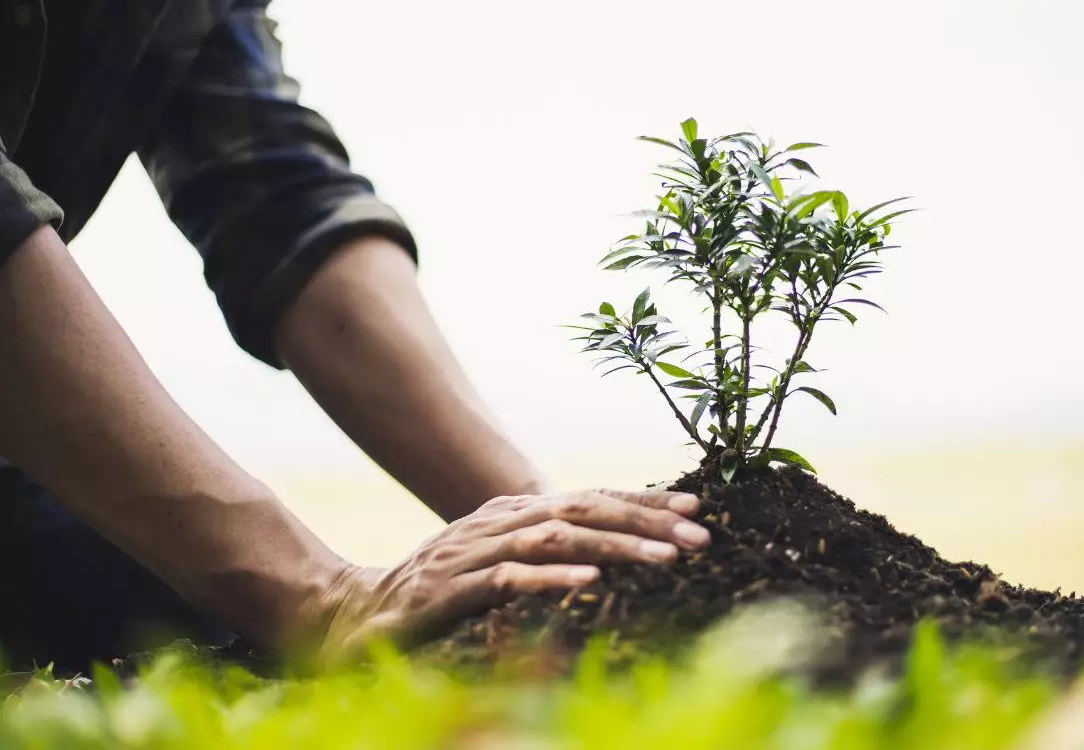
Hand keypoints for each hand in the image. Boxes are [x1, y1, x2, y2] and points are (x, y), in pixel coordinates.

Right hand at [309, 488, 709, 664]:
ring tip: (665, 559)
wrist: (357, 611)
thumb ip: (542, 546)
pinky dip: (550, 578)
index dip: (643, 500)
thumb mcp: (495, 559)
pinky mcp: (452, 589)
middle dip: (645, 519)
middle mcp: (499, 522)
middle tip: (699, 535)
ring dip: (615, 545)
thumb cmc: (436, 589)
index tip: (695, 509)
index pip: (590, 498)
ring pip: (556, 538)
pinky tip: (588, 581)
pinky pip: (508, 579)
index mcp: (514, 513)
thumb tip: (601, 543)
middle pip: (583, 509)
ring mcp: (475, 552)